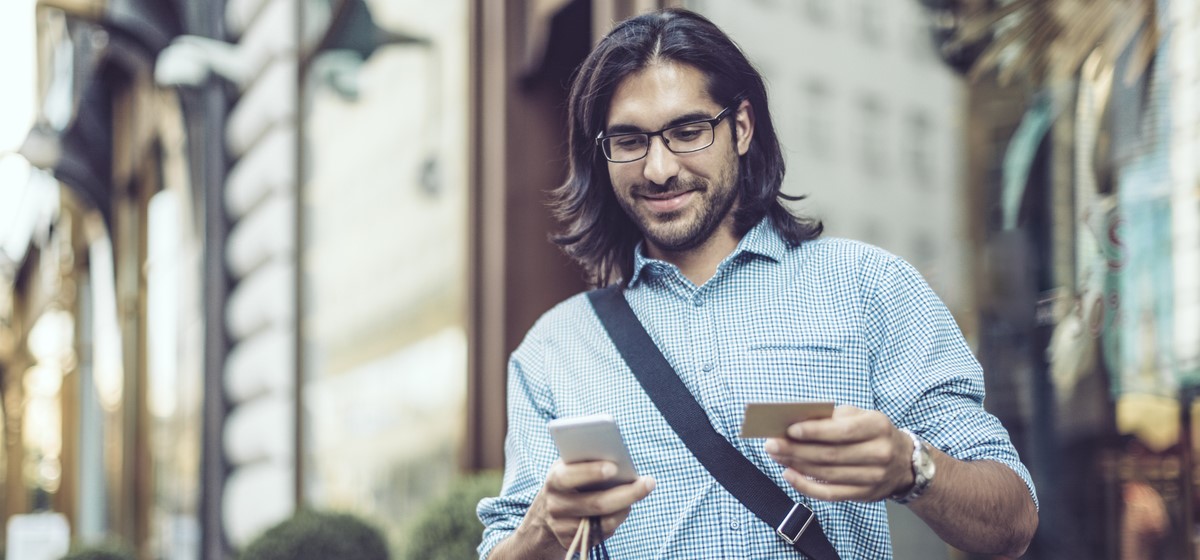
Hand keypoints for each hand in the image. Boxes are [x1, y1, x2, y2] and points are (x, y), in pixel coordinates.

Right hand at [519, 460, 655, 552]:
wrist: (546, 513)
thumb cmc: (569, 480)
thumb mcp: (570, 466)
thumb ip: (587, 461)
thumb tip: (619, 460)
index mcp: (554, 481)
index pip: (569, 477)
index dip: (590, 472)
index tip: (614, 467)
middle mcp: (556, 506)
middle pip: (596, 504)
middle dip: (626, 493)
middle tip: (649, 483)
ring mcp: (563, 528)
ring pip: (604, 522)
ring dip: (626, 508)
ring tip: (641, 492)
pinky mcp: (574, 543)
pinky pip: (603, 533)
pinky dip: (617, 519)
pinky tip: (623, 508)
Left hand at [764, 405, 913, 501]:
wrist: (904, 462)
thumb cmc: (871, 432)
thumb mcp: (860, 416)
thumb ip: (832, 417)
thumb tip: (794, 423)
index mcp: (878, 427)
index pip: (842, 431)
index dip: (815, 431)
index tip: (789, 429)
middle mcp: (879, 453)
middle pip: (830, 454)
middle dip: (797, 450)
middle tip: (771, 444)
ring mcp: (874, 477)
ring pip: (827, 474)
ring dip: (797, 465)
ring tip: (776, 456)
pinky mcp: (864, 494)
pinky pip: (830, 494)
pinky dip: (806, 486)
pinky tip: (789, 475)